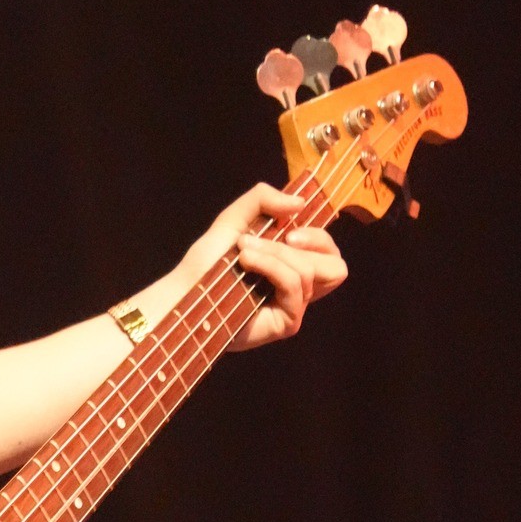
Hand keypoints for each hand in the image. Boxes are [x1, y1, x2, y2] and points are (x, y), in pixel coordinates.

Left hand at [174, 182, 347, 350]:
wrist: (184, 290)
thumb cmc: (206, 261)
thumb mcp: (235, 218)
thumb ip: (263, 200)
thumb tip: (300, 202)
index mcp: (291, 263)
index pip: (328, 251)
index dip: (318, 235)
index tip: (290, 226)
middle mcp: (297, 287)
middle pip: (336, 266)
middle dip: (312, 242)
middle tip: (284, 236)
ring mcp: (293, 306)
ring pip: (311, 271)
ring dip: (277, 252)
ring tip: (244, 251)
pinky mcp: (286, 321)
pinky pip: (295, 286)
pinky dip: (272, 266)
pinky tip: (246, 261)